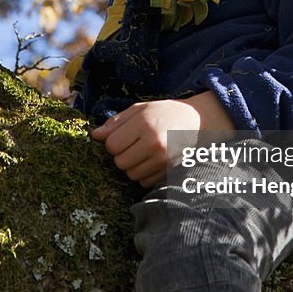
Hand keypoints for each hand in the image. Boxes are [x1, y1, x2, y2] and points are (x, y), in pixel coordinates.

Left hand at [91, 91, 232, 188]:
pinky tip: (152, 161)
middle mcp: (154, 143)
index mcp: (144, 123)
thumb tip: (95, 136)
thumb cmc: (165, 113)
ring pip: (131, 175)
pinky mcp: (170, 171)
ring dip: (133, 166)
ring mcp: (164, 160)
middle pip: (120, 163)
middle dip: (123, 155)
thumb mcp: (141, 109)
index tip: (123, 137)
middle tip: (134, 145)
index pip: (112, 145)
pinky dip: (144, 175)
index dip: (113, 142)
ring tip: (144, 153)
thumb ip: (116, 122)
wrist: (198, 122)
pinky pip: (144, 182)